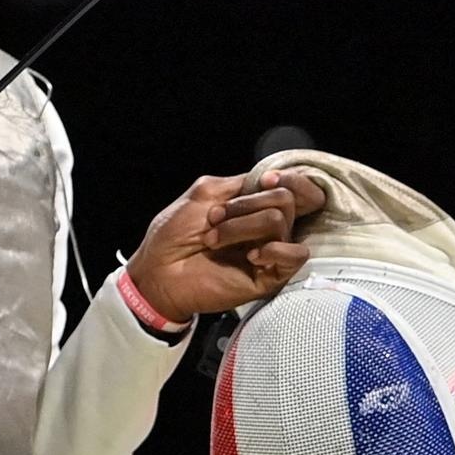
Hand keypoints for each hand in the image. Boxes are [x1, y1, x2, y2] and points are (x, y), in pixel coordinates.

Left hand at [124, 167, 329, 318]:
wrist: (159, 272)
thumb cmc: (173, 236)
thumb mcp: (204, 193)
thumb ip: (240, 183)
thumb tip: (271, 180)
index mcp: (253, 205)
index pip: (291, 186)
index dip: (287, 178)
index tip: (264, 181)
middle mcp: (265, 227)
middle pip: (285, 199)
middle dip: (247, 204)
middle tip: (214, 218)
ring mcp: (269, 251)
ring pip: (280, 222)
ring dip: (242, 227)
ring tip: (214, 240)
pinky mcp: (270, 276)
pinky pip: (295, 256)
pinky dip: (275, 250)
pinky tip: (251, 256)